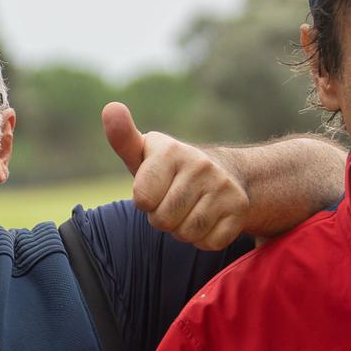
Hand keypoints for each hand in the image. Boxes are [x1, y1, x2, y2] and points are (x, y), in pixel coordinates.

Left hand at [104, 103, 249, 250]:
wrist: (223, 173)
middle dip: (162, 217)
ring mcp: (224, 187)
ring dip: (182, 229)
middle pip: (163, 220)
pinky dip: (204, 238)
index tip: (155, 188)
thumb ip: (122, 137)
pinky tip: (207, 218)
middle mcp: (201, 165)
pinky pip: (209, 242)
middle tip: (172, 201)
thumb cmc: (168, 169)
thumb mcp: (143, 154)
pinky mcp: (239, 209)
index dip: (145, 201)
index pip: (142, 199)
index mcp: (171, 150)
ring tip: (188, 209)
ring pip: (186, 233)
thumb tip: (111, 108)